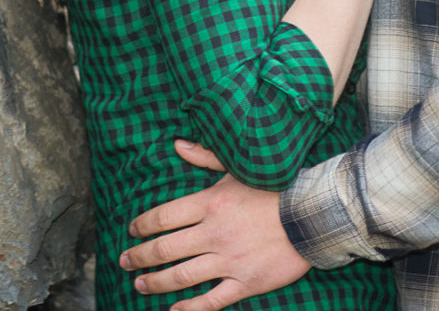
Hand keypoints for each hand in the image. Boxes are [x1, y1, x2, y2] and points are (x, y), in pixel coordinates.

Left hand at [119, 144, 309, 310]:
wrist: (312, 215)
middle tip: (125, 261)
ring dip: (156, 282)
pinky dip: (190, 308)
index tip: (131, 231)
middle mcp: (214, 233)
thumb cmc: (275, 188)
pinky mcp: (245, 282)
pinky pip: (211, 300)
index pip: (163, 217)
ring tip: (140, 284)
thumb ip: (205, 156)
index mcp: (210, 203)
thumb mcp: (238, 167)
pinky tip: (174, 310)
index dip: (142, 225)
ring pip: (182, 276)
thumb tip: (177, 144)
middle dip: (140, 256)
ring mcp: (229, 261)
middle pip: (165, 248)